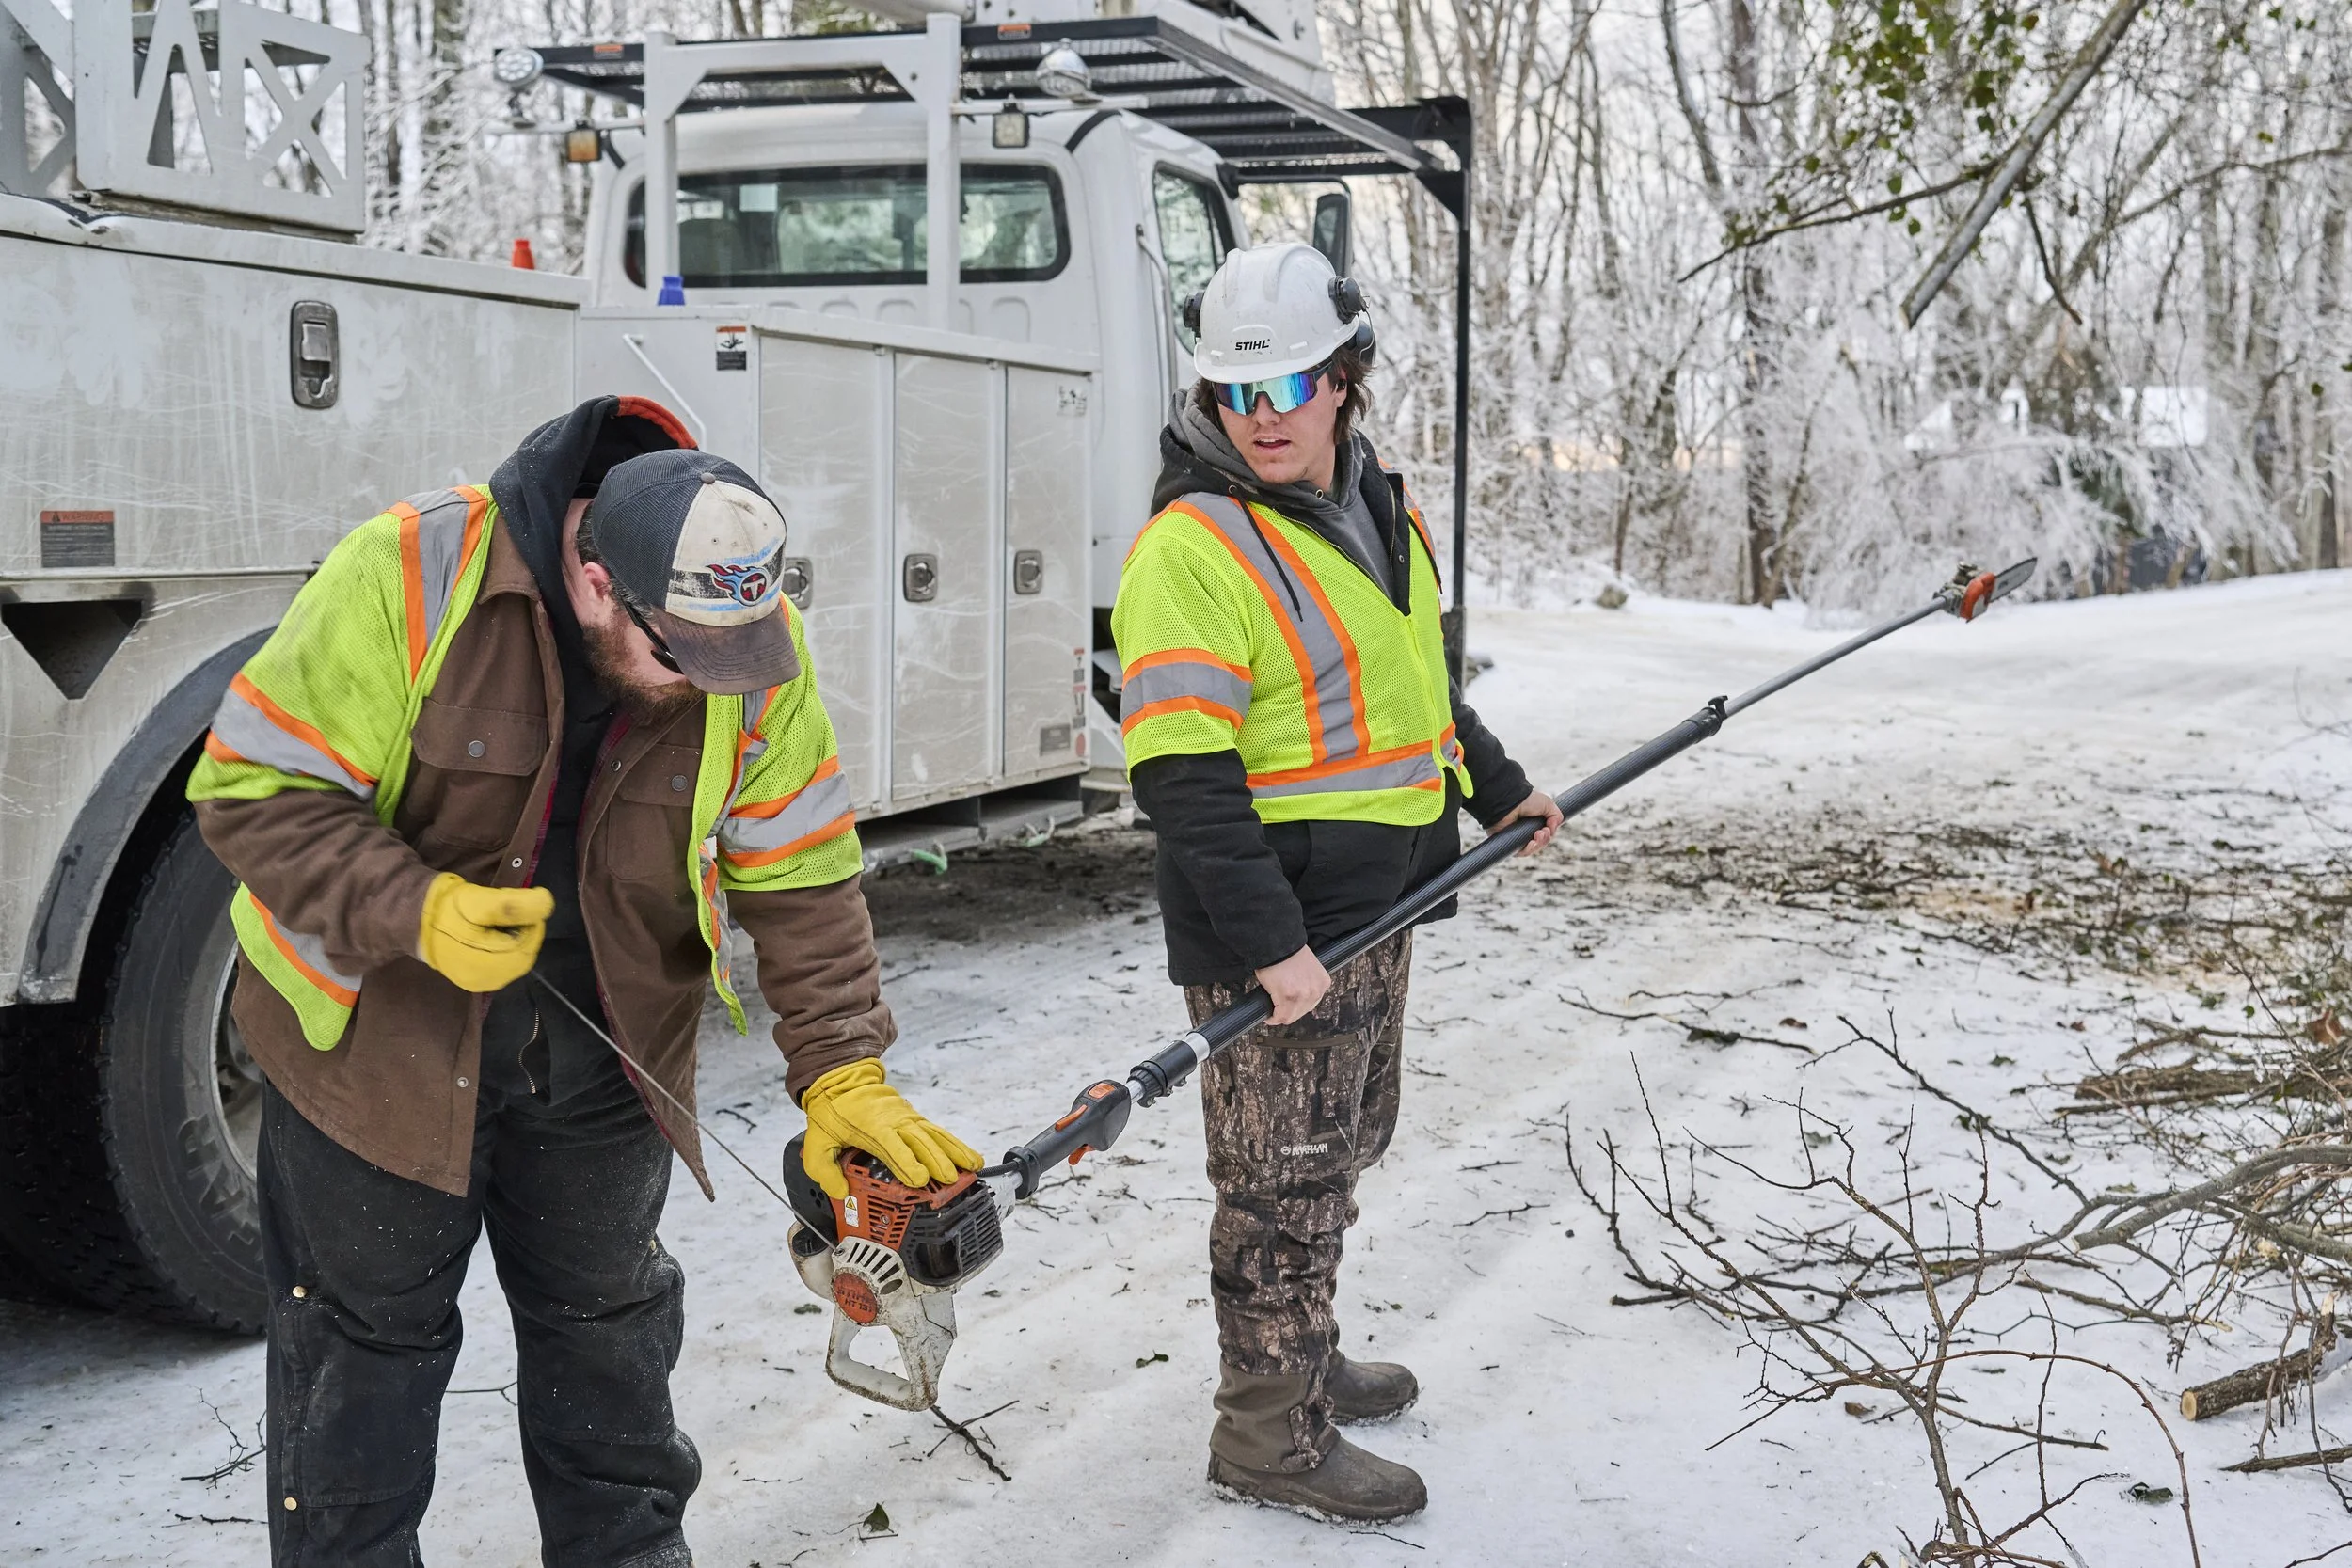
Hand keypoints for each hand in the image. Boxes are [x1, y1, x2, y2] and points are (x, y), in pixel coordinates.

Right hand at [416, 875, 552, 992]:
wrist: (413, 921)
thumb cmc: (446, 911)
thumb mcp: (481, 901)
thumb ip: (515, 905)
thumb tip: (547, 903)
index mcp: (491, 967)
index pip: (530, 947)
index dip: (531, 923)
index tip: (522, 905)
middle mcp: (488, 982)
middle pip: (523, 954)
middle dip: (521, 931)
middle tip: (505, 913)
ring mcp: (480, 982)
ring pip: (513, 958)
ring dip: (513, 938)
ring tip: (495, 922)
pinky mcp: (473, 977)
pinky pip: (501, 962)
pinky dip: (503, 946)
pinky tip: (490, 934)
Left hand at [800, 1059, 982, 1199]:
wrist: (842, 1080)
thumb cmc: (833, 1111)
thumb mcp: (816, 1141)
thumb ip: (824, 1169)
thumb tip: (840, 1191)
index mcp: (871, 1126)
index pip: (892, 1145)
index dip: (906, 1161)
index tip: (919, 1178)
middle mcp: (894, 1121)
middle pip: (920, 1141)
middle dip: (937, 1161)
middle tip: (950, 1179)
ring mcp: (907, 1118)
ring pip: (935, 1135)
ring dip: (954, 1152)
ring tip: (971, 1166)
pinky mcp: (915, 1119)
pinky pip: (938, 1132)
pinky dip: (955, 1144)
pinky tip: (969, 1156)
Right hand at [1255, 945, 1330, 1026]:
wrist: (1277, 943)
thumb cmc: (1287, 953)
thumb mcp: (1306, 969)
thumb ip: (1306, 984)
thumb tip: (1297, 998)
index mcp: (1322, 983)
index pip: (1311, 1004)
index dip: (1297, 1007)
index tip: (1288, 1007)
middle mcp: (1315, 990)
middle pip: (1301, 1013)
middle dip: (1288, 1013)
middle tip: (1277, 1011)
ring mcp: (1302, 995)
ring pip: (1290, 1017)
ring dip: (1280, 1017)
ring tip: (1272, 1014)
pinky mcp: (1288, 997)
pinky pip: (1279, 1016)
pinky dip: (1272, 1018)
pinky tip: (1268, 1017)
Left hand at [1492, 788, 1563, 856]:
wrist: (1511, 802)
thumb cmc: (1527, 800)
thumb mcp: (1548, 804)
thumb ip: (1557, 816)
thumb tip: (1553, 829)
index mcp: (1534, 821)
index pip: (1545, 834)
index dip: (1549, 834)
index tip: (1549, 828)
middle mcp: (1526, 829)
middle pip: (1541, 842)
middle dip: (1545, 839)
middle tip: (1544, 831)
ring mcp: (1518, 836)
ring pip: (1533, 848)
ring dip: (1539, 843)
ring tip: (1538, 834)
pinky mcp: (1510, 842)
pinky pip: (1522, 852)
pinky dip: (1529, 849)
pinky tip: (1532, 842)